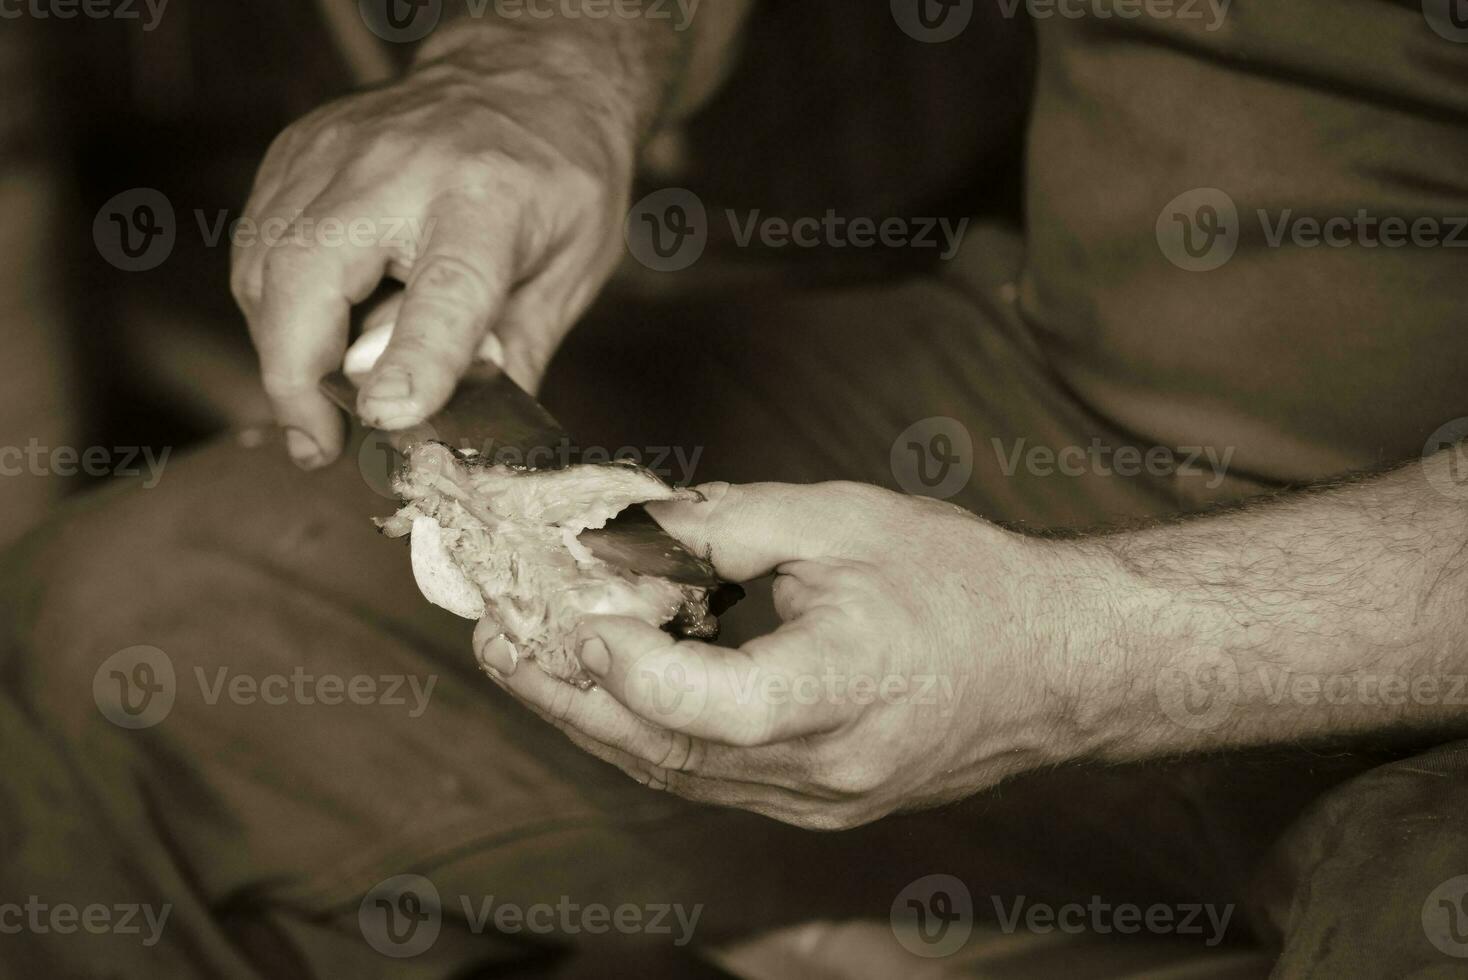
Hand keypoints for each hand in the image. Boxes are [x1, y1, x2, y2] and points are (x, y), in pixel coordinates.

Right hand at [231, 35, 635, 467]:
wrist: (526, 75)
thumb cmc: (557, 177)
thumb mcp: (571, 271)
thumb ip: (515, 355)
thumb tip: (468, 437)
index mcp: (489, 199)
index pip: (445, 291)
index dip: (412, 361)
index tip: (384, 420)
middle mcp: (400, 167)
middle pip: (309, 277)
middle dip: (295, 377)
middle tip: (318, 443)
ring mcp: (336, 150)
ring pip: (262, 268)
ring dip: (279, 350)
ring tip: (317, 403)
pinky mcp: (297, 150)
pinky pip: (255, 244)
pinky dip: (270, 305)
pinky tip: (309, 335)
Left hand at [478, 482, 1116, 829]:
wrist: (1051, 665)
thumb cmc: (964, 585)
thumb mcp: (844, 520)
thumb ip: (727, 526)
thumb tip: (627, 531)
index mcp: (848, 690)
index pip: (719, 706)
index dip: (634, 671)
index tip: (574, 619)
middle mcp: (826, 768)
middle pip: (669, 752)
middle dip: (566, 697)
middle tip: (495, 640)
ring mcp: (818, 801)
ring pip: (677, 773)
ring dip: (592, 719)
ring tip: (523, 662)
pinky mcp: (813, 805)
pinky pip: (708, 776)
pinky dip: (647, 732)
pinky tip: (605, 691)